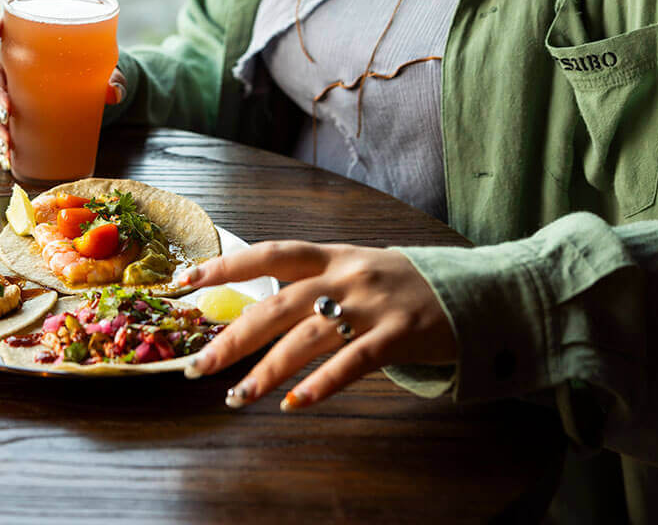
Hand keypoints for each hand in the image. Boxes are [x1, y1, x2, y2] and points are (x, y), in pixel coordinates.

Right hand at [0, 12, 126, 170]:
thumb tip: (115, 92)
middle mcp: (7, 68)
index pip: (6, 28)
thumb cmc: (84, 73)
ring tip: (5, 147)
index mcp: (24, 46)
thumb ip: (109, 77)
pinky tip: (6, 160)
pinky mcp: (6, 119)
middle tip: (4, 114)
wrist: (81, 94)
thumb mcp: (97, 72)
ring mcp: (2, 94)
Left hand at [180, 241, 456, 410]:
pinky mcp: (398, 335)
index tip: (185, 281)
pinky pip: (353, 364)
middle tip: (197, 366)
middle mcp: (345, 276)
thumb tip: (258, 305)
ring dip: (267, 371)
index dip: (226, 266)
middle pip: (276, 306)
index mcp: (330, 256)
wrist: (472, 289)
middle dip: (232, 338)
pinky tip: (294, 404)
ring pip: (307, 339)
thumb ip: (313, 281)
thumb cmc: (401, 284)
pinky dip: (321, 385)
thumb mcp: (355, 269)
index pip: (269, 254)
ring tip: (236, 397)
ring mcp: (372, 305)